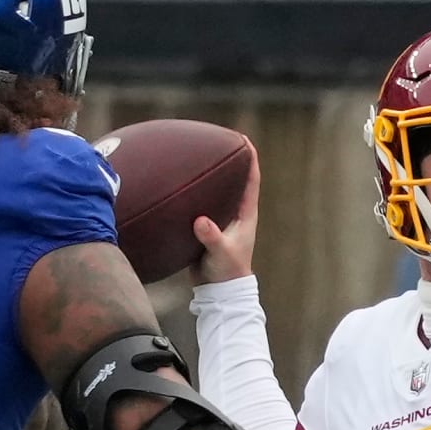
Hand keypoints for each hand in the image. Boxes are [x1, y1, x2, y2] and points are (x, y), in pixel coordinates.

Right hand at [189, 138, 259, 285]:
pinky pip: (200, 205)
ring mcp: (220, 221)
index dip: (250, 159)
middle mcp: (234, 214)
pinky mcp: (206, 228)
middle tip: (218, 139)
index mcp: (244, 215)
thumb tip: (201, 221)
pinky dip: (193, 193)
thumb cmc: (226, 272)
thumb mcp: (220, 253)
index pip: (251, 181)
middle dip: (228, 160)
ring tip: (197, 156)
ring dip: (210, 176)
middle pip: (234, 180)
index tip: (245, 139)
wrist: (217, 290)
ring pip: (216, 192)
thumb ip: (211, 237)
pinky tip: (179, 184)